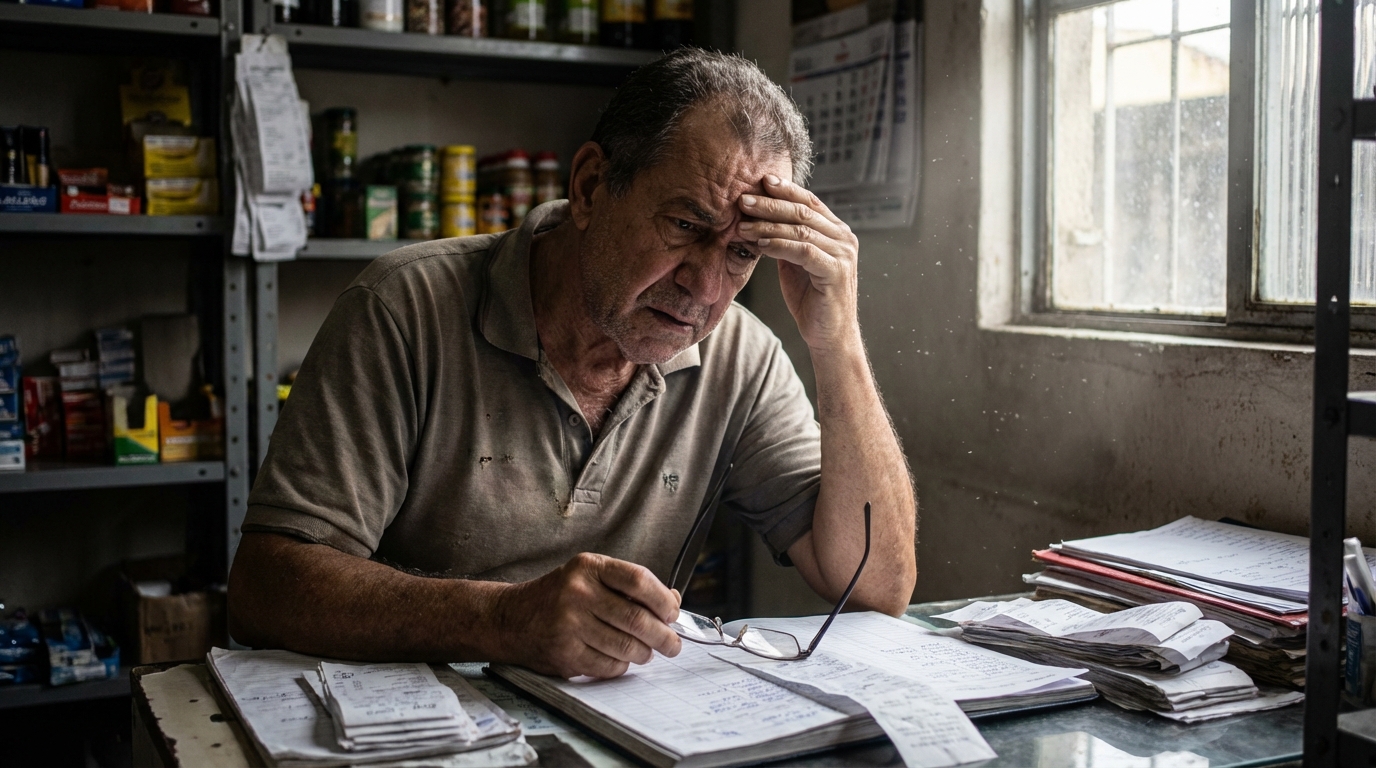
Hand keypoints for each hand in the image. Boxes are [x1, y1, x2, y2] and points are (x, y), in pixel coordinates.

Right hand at [492, 552, 681, 678]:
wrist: (511, 619)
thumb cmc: (559, 596)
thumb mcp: (591, 577)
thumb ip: (630, 585)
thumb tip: (672, 601)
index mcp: (589, 567)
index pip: (639, 580)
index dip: (663, 600)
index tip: (672, 614)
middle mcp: (578, 593)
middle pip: (637, 618)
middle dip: (663, 636)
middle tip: (672, 645)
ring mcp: (569, 625)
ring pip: (626, 646)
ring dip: (644, 654)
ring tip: (646, 652)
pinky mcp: (565, 654)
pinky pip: (609, 666)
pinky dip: (621, 666)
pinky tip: (620, 659)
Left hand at [738, 175, 860, 353]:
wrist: (829, 335)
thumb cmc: (811, 299)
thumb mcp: (795, 262)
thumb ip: (786, 239)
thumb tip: (760, 219)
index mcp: (836, 231)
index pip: (809, 202)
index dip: (785, 189)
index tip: (761, 181)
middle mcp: (844, 238)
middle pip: (803, 211)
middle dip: (770, 204)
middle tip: (743, 200)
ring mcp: (843, 254)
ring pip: (801, 229)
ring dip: (768, 225)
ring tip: (742, 224)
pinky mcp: (836, 271)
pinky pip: (803, 251)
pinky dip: (779, 244)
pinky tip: (760, 243)